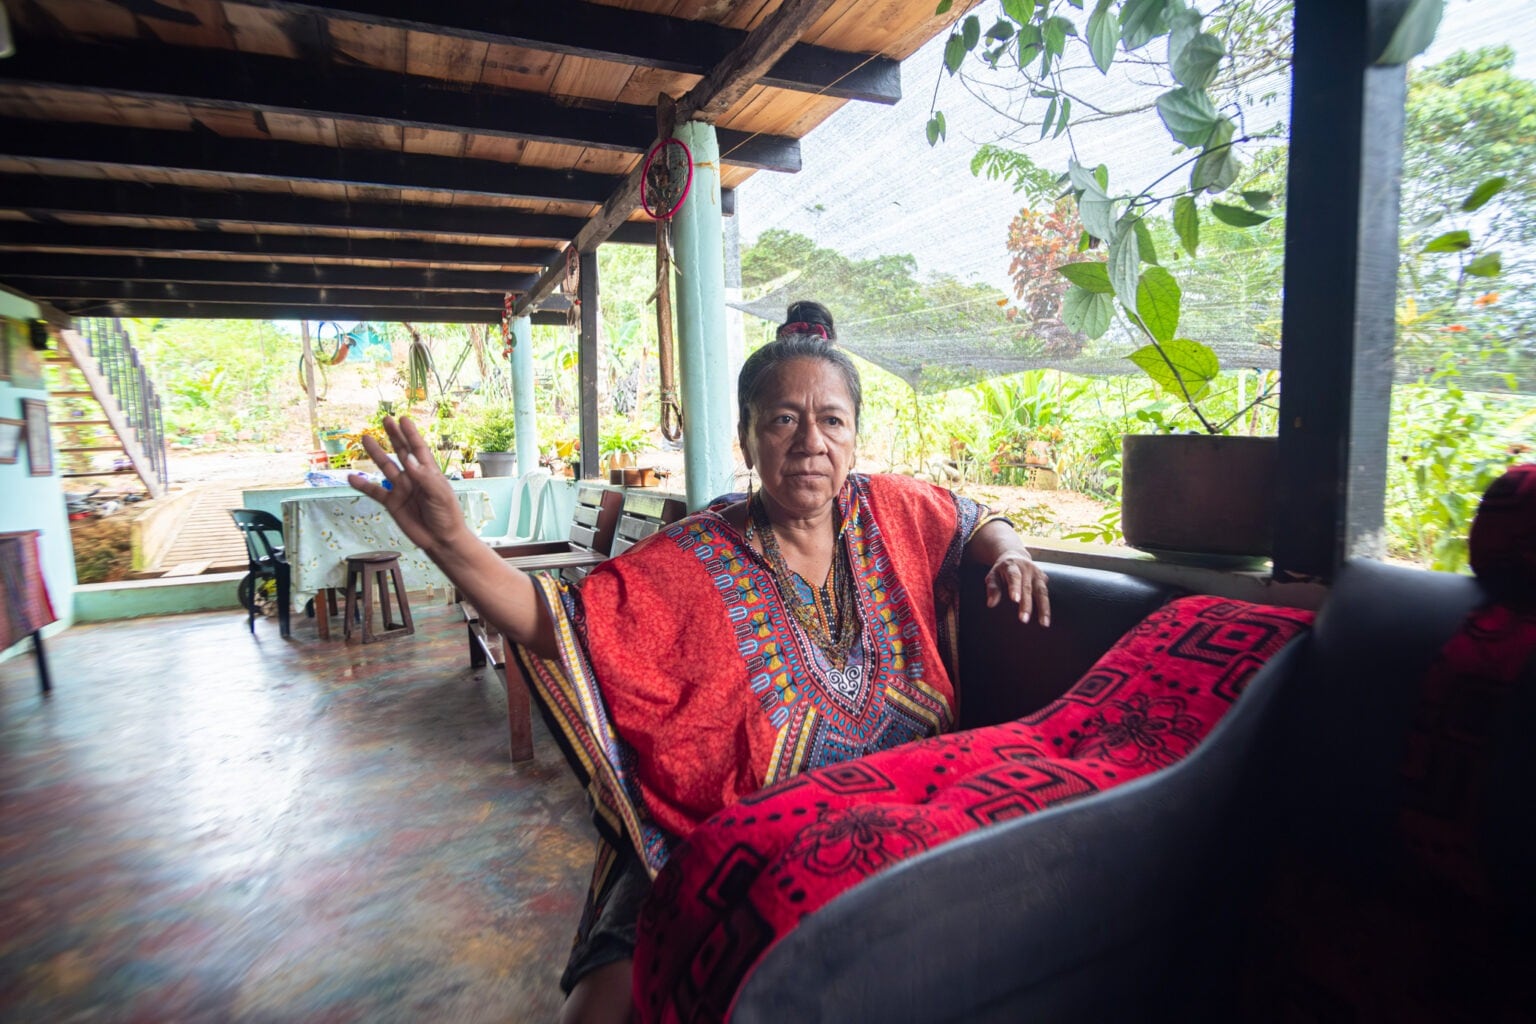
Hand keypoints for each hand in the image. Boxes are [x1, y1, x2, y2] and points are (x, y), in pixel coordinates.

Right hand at [348, 416, 472, 557]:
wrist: (441, 540)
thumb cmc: (447, 515)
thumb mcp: (439, 494)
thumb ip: (423, 476)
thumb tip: (408, 458)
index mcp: (428, 472)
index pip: (418, 448)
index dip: (411, 434)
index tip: (403, 419)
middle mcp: (414, 477)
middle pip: (402, 451)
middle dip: (394, 436)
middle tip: (386, 420)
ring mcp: (402, 489)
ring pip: (386, 467)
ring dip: (376, 454)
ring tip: (366, 439)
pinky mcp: (392, 503)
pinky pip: (375, 491)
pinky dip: (363, 485)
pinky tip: (351, 478)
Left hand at [984, 551, 1050, 625]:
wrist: (1015, 556)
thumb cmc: (1001, 571)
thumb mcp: (993, 575)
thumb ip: (992, 588)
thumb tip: (991, 604)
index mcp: (1012, 565)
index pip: (1014, 576)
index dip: (1015, 587)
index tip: (1015, 600)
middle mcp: (1027, 568)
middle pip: (1028, 587)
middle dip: (1027, 604)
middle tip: (1023, 620)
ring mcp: (1037, 573)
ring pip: (1042, 592)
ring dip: (1043, 608)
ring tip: (1044, 624)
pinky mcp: (1044, 579)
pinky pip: (1046, 594)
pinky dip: (1047, 607)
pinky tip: (1046, 620)